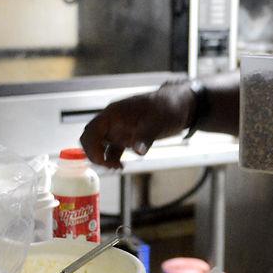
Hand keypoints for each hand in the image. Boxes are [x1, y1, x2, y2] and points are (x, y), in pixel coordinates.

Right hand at [80, 81, 195, 167]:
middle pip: (91, 138)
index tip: (102, 160)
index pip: (92, 130)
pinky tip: (121, 166)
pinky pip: (113, 149)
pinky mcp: (128, 136)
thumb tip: (138, 152)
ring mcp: (120, 129)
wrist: (181, 106)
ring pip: (101, 145)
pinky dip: (113, 158)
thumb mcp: (158, 121)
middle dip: (94, 154)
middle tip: (109, 166)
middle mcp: (113, 121)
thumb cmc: (168, 107)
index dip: (91, 146)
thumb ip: (146, 136)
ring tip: (117, 167)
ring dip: (104, 158)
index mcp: (115, 113)